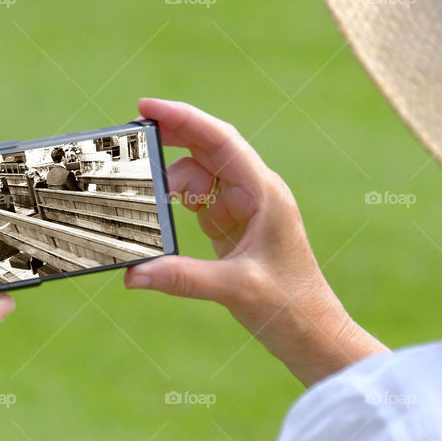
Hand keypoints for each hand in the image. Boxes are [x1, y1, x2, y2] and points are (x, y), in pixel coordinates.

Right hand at [125, 99, 386, 383]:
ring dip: (169, 182)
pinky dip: (173, 204)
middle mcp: (253, 193)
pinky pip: (196, 202)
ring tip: (143, 199)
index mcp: (264, 193)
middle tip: (130, 135)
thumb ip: (183, 278)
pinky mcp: (230, 227)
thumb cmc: (289, 306)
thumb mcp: (236, 288)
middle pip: (207, 149)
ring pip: (198, 176)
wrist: (311, 333)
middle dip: (170, 137)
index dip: (184, 119)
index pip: (221, 141)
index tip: (146, 107)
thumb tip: (133, 275)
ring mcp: (241, 209)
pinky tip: (155, 214)